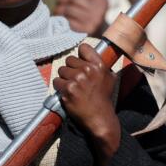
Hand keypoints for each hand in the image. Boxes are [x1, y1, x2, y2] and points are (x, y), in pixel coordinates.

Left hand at [54, 0, 108, 34]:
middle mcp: (99, 9)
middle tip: (59, 1)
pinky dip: (62, 18)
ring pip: (69, 9)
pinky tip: (60, 18)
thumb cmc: (91, 16)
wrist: (102, 38)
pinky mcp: (85, 30)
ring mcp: (93, 20)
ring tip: (58, 9)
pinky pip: (69, 21)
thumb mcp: (93, 3)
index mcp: (101, 0)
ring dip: (60, 8)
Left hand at [54, 43, 120, 165]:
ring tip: (73, 88)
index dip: (80, 55)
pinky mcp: (68, 90)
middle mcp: (88, 71)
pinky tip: (68, 94)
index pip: (83, 48)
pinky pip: (57, 82)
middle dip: (71, 69)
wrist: (99, 118)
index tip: (80, 62)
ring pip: (61, 70)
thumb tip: (92, 54)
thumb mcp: (109, 78)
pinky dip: (60, 88)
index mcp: (99, 65)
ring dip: (64, 78)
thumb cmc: (103, 99)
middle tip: (76, 80)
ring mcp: (77, 80)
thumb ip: (100, 65)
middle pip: (69, 60)